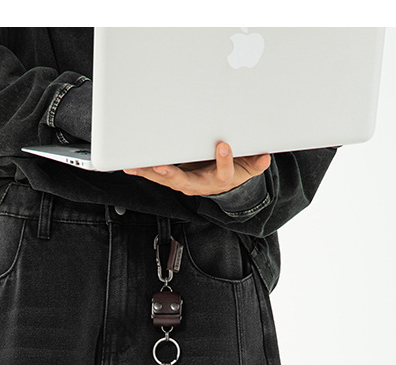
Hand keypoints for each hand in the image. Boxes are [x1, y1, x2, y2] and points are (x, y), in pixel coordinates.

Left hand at [123, 141, 270, 196]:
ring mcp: (185, 183)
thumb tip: (265, 157)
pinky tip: (129, 164)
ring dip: (150, 173)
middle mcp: (200, 185)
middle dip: (173, 175)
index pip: (225, 172)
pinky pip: (157, 175)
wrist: (223, 187)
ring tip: (134, 166)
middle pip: (186, 181)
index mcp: (221, 180)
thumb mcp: (249, 169)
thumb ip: (256, 163)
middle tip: (162, 167)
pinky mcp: (173, 178)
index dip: (225, 161)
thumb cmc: (235, 172)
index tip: (224, 146)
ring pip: (166, 180)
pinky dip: (144, 169)